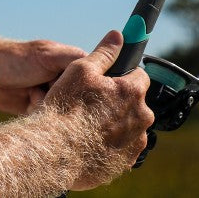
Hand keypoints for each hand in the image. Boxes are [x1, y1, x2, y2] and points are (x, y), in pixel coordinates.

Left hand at [0, 32, 85, 114]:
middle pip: (80, 102)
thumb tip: (97, 64)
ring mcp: (52, 97)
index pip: (93, 81)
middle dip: (65, 101)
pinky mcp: (40, 111)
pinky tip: (28, 105)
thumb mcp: (47, 56)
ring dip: (49, 107)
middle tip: (47, 91)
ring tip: (33, 94)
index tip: (74, 91)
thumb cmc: (17, 58)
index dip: (87, 90)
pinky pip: (49, 122)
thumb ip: (72, 60)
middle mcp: (65, 81)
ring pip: (65, 115)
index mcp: (71, 64)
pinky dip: (39, 114)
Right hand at [44, 30, 154, 189]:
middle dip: (118, 98)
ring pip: (128, 124)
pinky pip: (122, 145)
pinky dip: (110, 140)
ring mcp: (135, 143)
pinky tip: (90, 138)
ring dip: (114, 120)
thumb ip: (103, 52)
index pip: (139, 75)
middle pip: (134, 101)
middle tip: (92, 99)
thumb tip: (118, 36)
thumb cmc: (67, 108)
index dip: (122, 73)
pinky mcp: (125, 162)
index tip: (109, 77)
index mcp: (132, 92)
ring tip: (88, 121)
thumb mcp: (81, 69)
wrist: (57, 152)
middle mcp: (141, 118)